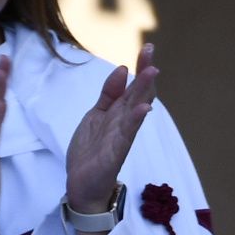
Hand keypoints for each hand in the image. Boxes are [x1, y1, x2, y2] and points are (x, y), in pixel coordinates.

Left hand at [64, 42, 161, 215]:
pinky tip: (144, 109)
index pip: (133, 86)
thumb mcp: (95, 116)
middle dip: (144, 72)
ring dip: (144, 91)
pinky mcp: (116, 153)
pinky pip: (127, 134)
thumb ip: (108, 95)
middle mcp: (124, 122)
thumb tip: (122, 69)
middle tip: (150, 50)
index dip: (139, 68)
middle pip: (137, 93)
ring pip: (135, 110)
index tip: (147, 48)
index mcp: (119, 113)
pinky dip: (136, 121)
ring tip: (152, 72)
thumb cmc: (91, 152)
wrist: (82, 185)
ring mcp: (122, 137)